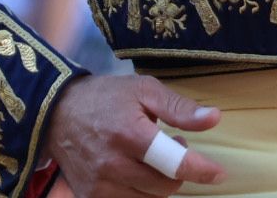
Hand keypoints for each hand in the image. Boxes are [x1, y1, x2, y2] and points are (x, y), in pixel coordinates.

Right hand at [41, 74, 225, 196]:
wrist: (58, 113)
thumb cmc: (106, 98)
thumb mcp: (144, 90)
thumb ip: (179, 108)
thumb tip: (214, 119)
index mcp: (128, 133)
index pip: (172, 162)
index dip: (200, 170)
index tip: (218, 174)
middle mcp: (113, 164)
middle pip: (164, 186)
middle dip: (177, 171)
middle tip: (172, 147)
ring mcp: (99, 185)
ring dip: (159, 183)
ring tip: (151, 158)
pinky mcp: (90, 197)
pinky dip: (141, 192)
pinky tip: (136, 171)